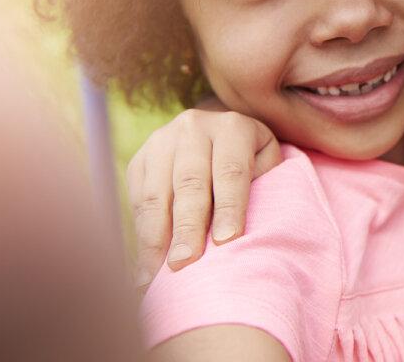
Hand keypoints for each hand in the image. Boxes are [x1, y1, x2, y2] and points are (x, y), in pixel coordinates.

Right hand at [125, 108, 281, 287]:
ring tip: (155, 276)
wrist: (217, 135)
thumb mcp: (267, 164)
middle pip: (190, 183)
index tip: (226, 242)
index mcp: (233, 127)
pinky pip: (137, 201)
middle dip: (187, 226)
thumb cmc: (252, 163)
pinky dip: (140, 237)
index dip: (229, 206)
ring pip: (157, 194)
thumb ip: (262, 188)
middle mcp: (194, 128)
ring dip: (155, 239)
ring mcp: (162, 141)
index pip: (231, 170)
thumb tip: (238, 231)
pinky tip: (144, 267)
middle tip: (184, 263)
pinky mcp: (139, 160)